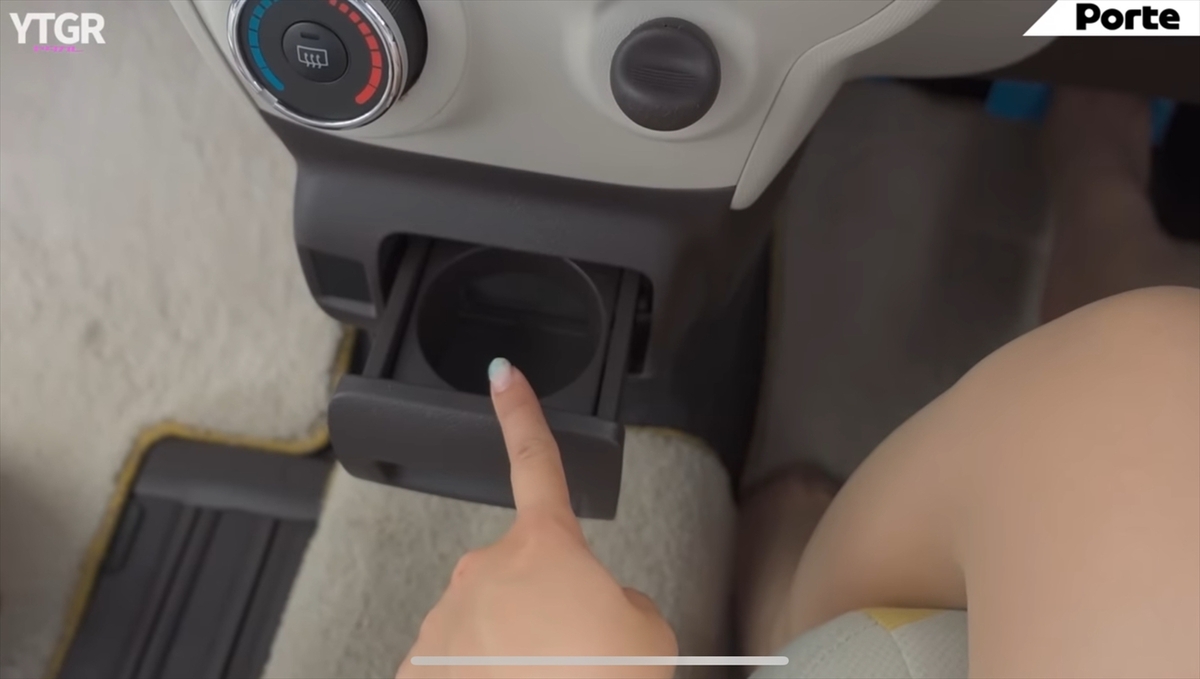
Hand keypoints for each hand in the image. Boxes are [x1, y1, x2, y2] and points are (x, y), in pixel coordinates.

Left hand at [396, 358, 677, 678]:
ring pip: (488, 623)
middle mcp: (485, 569)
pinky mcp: (419, 668)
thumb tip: (588, 608)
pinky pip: (457, 665)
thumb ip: (617, 598)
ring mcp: (446, 620)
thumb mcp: (648, 630)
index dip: (521, 413)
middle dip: (546, 606)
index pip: (536, 461)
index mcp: (545, 546)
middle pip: (523, 575)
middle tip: (576, 654)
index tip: (502, 376)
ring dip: (514, 649)